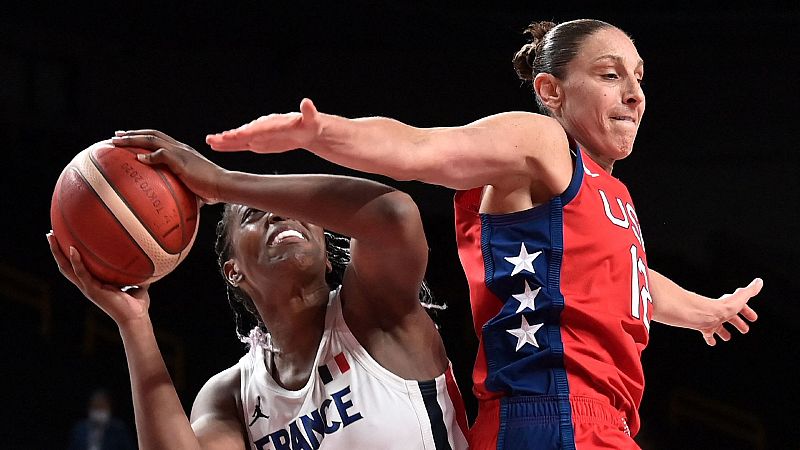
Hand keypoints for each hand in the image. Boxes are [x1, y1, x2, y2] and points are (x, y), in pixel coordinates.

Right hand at [47, 232, 150, 325]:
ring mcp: (88, 288)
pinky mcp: (92, 290)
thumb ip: (139, 273)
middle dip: (57, 250)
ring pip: (67, 268)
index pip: (77, 267)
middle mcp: (87, 285)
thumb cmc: (137, 305)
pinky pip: (81, 273)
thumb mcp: (137, 284)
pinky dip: (76, 261)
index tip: (65, 239)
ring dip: (58, 253)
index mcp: (95, 283)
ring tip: (52, 237)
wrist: (136, 318)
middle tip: (50, 234)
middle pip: (66, 266)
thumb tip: (148, 260)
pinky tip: (73, 249)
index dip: (69, 255)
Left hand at [111, 129, 225, 203]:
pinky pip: (161, 154)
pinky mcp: (182, 161)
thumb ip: (179, 192)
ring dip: (133, 139)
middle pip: (151, 135)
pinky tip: (138, 158)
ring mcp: (181, 152)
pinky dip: (149, 155)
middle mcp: (180, 148)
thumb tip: (170, 207)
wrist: (223, 186)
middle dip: (132, 134)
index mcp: (182, 152)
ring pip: (152, 140)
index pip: (159, 139)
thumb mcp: (191, 189)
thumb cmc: (211, 190)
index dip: (143, 137)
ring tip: (118, 141)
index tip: (128, 138)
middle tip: (116, 136)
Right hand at [205, 98, 321, 152]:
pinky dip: (230, 146)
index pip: (259, 128)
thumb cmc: (310, 124)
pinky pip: (241, 145)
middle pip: (245, 132)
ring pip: (239, 139)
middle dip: (231, 136)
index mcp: (274, 123)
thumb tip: (307, 102)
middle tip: (215, 139)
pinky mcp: (257, 143)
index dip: (249, 131)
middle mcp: (263, 127)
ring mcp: (258, 135)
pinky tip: (217, 146)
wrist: (307, 129)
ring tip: (210, 141)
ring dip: (225, 140)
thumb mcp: (312, 119)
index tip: (238, 134)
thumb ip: (308, 112)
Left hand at [698, 278, 762, 345]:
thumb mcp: (740, 298)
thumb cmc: (723, 307)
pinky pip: (707, 334)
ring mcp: (711, 319)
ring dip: (723, 331)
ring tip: (728, 337)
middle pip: (730, 317)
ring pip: (718, 326)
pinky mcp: (704, 327)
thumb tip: (759, 281)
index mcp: (729, 304)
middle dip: (738, 323)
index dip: (747, 311)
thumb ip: (750, 290)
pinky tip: (713, 343)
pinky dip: (710, 338)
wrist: (704, 315)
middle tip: (745, 330)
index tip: (754, 318)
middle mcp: (719, 311)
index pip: (740, 306)